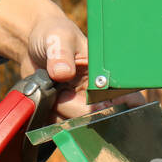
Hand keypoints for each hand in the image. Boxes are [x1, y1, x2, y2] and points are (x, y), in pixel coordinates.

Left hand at [0, 0, 144, 119]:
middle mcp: (98, 94)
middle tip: (60, 90)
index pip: (128, 100)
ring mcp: (80, 106)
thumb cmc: (53, 34)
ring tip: (52, 89)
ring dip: (58, 112)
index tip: (95, 105)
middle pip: (96, 118)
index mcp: (107, 75)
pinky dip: (48, 116)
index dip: (115, 109)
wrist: (33, 44)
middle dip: (72, 108)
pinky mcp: (62, 113)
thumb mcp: (58, 37)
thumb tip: (63, 72)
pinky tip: (45, 98)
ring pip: (74, 125)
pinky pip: (57, 126)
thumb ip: (61, 53)